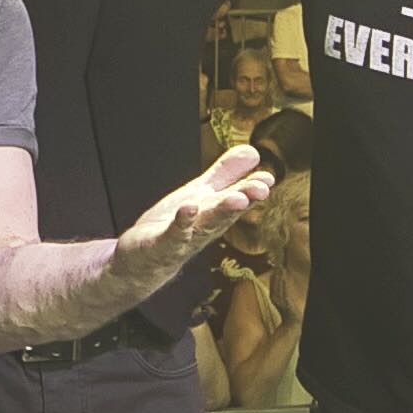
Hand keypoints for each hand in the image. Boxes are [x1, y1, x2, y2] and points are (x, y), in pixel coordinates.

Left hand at [114, 138, 272, 283]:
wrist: (144, 260)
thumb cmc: (176, 226)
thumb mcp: (202, 194)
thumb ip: (226, 173)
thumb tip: (253, 151)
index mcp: (216, 213)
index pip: (238, 200)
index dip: (252, 190)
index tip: (269, 178)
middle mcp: (205, 227)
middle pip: (226, 212)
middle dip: (244, 200)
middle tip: (262, 189)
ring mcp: (185, 238)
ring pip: (206, 224)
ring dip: (222, 211)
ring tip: (237, 198)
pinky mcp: (162, 245)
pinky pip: (174, 235)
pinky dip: (183, 222)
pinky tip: (189, 207)